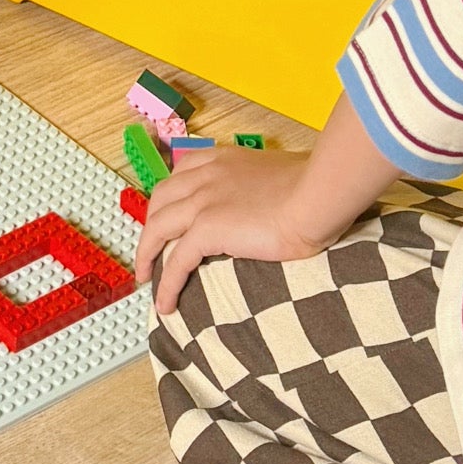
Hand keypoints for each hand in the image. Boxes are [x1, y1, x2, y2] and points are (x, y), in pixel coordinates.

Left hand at [133, 139, 366, 318]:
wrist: (316, 195)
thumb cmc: (312, 188)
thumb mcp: (279, 176)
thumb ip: (262, 186)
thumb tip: (272, 204)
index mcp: (223, 159)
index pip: (181, 173)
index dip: (169, 197)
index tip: (167, 215)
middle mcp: (205, 175)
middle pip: (161, 199)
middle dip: (151, 226)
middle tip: (151, 249)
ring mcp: (202, 200)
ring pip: (158, 228)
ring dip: (147, 254)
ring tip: (146, 278)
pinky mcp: (206, 229)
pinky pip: (176, 261)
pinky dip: (166, 284)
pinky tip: (165, 304)